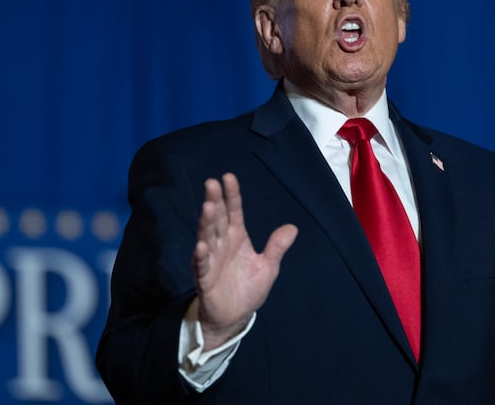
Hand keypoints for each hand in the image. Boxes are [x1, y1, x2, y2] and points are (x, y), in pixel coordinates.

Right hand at [192, 172, 297, 349]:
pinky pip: (202, 264)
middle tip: (212, 183)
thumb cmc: (248, 289)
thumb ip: (276, 248)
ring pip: (207, 237)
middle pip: (218, 219)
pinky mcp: (204, 278)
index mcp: (237, 238)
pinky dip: (202, 255)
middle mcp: (222, 244)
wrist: (234, 317)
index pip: (234, 212)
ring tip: (208, 207)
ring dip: (207, 223)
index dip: (232, 195)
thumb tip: (293, 227)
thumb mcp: (267, 267)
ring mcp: (211, 259)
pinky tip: (202, 245)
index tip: (229, 177)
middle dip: (215, 201)